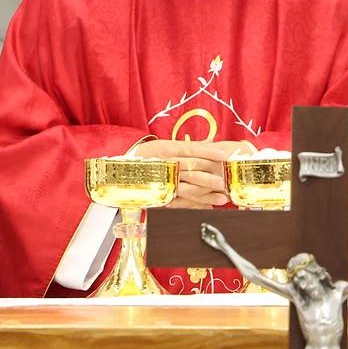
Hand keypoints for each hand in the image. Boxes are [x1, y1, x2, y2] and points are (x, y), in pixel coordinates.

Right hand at [130, 137, 247, 207]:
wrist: (122, 170)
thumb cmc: (148, 155)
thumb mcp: (166, 145)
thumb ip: (190, 146)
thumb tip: (212, 141)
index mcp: (167, 148)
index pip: (191, 149)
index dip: (208, 152)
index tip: (224, 155)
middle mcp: (165, 163)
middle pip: (190, 170)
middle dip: (209, 177)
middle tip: (225, 182)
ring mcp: (162, 180)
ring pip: (186, 188)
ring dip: (205, 194)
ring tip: (222, 198)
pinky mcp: (161, 194)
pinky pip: (180, 202)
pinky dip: (195, 205)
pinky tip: (209, 207)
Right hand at [199, 222, 226, 251]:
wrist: (222, 246)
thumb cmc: (221, 239)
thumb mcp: (218, 233)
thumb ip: (213, 229)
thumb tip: (207, 226)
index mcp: (213, 230)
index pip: (208, 226)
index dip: (205, 225)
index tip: (202, 224)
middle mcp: (211, 233)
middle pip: (205, 229)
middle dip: (203, 229)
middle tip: (204, 229)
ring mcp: (209, 237)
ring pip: (204, 233)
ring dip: (203, 232)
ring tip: (204, 233)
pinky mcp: (208, 241)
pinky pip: (204, 238)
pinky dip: (203, 237)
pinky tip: (203, 236)